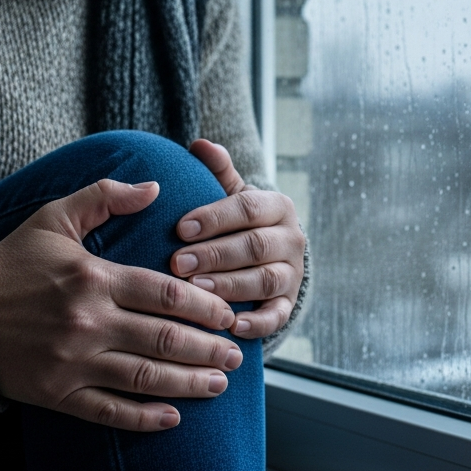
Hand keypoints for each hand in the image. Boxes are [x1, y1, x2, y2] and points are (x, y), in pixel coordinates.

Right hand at [0, 179, 243, 431]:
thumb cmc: (11, 263)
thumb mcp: (53, 217)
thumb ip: (106, 197)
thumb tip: (156, 186)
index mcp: (93, 278)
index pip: (166, 293)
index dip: (204, 306)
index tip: (229, 314)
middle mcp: (87, 322)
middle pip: (164, 338)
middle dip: (208, 348)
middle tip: (237, 354)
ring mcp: (72, 362)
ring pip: (144, 377)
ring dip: (188, 382)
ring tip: (219, 384)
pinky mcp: (57, 394)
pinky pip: (109, 411)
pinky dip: (143, 418)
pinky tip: (173, 417)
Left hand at [172, 139, 305, 339]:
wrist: (269, 257)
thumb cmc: (239, 222)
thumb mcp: (232, 195)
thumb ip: (218, 171)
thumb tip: (200, 144)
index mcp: (277, 206)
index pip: (247, 208)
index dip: (214, 218)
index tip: (180, 227)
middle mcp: (291, 238)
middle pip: (254, 246)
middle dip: (215, 254)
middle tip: (178, 262)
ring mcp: (293, 273)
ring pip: (264, 280)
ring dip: (230, 286)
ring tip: (197, 290)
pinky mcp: (289, 303)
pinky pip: (277, 316)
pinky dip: (256, 323)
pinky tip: (230, 326)